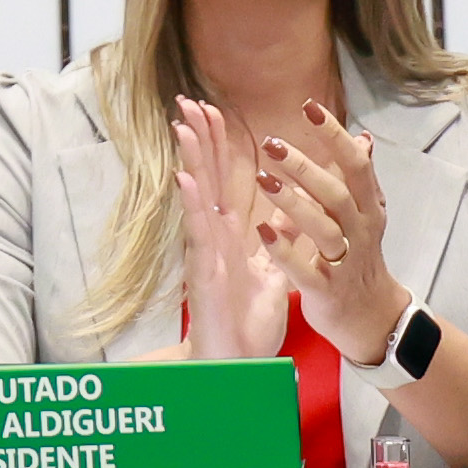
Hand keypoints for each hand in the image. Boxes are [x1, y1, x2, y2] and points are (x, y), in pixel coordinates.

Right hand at [167, 98, 296, 350]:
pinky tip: (186, 180)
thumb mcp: (272, 272)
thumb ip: (276, 238)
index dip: (218, 145)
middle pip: (206, 178)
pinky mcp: (203, 274)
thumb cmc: (249, 322)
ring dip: (191, 162)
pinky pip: (198, 235)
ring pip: (197, 198)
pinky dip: (192, 206)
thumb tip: (284, 207)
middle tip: (188, 101)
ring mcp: (206, 253)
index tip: (212, 110)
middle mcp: (215, 237)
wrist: (241, 365)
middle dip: (199, 140)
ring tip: (182, 125)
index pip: (224, 180)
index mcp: (231, 234)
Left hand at [251, 103, 407, 360]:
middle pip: (337, 194)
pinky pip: (306, 271)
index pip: (356, 166)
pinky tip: (262, 232)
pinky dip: (285, 251)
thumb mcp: (366, 216)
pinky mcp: (326, 291)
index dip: (334, 137)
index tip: (308, 108)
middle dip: (306, 167)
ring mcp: (344, 263)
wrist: (370, 317)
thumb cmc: (360, 256)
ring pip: (323, 230)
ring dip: (293, 204)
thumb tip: (363, 138)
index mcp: (368, 208)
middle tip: (272, 143)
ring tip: (263, 179)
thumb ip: (360, 178)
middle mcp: (361, 232)